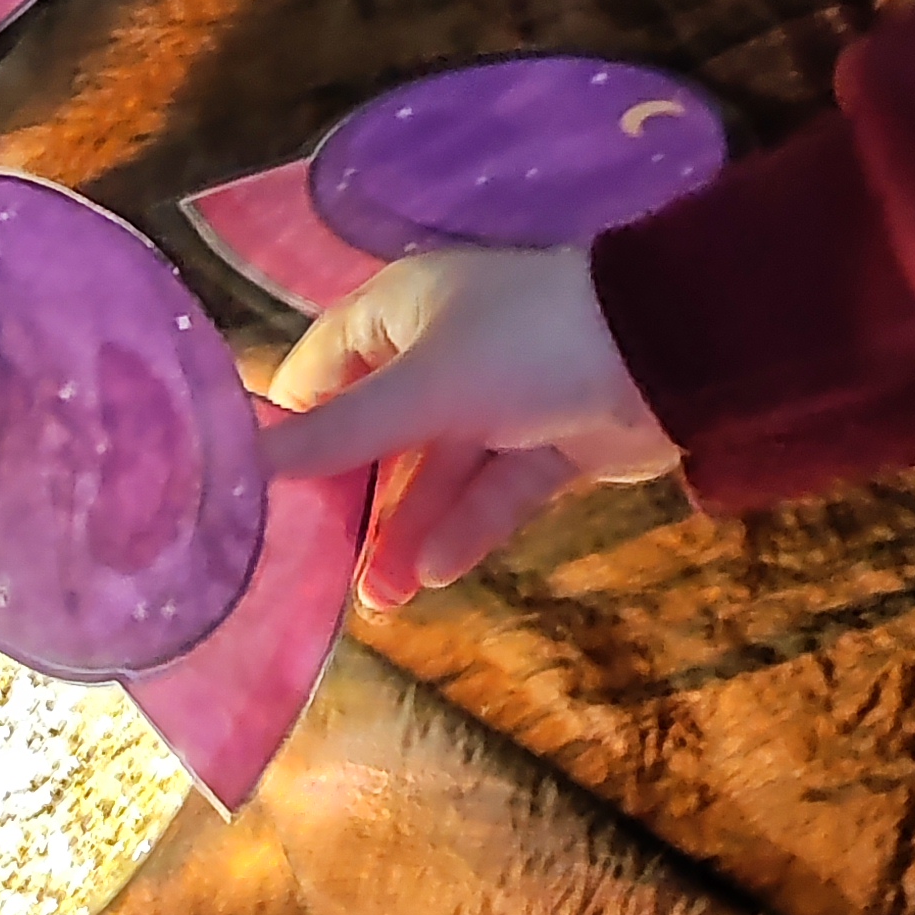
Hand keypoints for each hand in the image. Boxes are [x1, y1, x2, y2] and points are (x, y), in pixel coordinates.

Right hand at [261, 246, 673, 608]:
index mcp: (402, 311)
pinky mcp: (548, 445)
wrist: (665, 355)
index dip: (294, 428)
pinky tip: (439, 574)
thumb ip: (341, 434)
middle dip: (355, 502)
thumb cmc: (524, 347)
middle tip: (320, 571)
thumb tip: (249, 465)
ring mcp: (500, 401)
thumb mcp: (424, 389)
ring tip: (381, 602)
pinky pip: (492, 491)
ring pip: (438, 473)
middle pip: (379, 434)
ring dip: (408, 532)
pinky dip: (466, 528)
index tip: (261, 497)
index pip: (323, 368)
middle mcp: (444, 352)